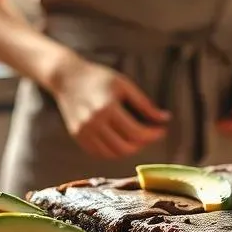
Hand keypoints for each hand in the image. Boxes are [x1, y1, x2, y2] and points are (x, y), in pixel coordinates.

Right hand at [52, 56, 169, 159]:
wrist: (67, 77)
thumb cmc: (99, 77)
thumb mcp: (124, 85)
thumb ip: (144, 104)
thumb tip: (164, 119)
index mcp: (108, 107)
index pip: (136, 132)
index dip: (153, 135)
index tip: (162, 130)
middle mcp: (94, 122)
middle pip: (125, 146)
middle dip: (142, 144)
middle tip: (150, 135)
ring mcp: (83, 131)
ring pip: (112, 153)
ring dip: (129, 150)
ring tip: (137, 139)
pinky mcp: (77, 135)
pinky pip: (98, 153)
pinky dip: (112, 152)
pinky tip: (120, 142)